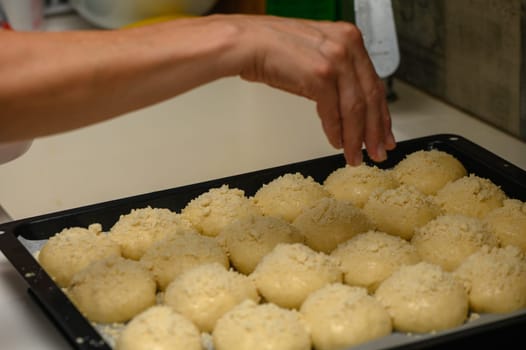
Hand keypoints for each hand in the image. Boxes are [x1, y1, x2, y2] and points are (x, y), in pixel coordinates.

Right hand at [224, 15, 395, 164]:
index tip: (384, 133)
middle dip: (375, 131)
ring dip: (356, 138)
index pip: (374, 83)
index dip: (381, 114)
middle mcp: (348, 46)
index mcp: (350, 39)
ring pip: (356, 108)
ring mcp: (335, 60)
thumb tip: (347, 108)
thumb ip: (337, 76)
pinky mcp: (319, 75)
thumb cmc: (274, 49)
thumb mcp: (316, 56)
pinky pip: (334, 112)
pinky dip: (337, 132)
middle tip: (378, 152)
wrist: (247, 43)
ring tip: (355, 156)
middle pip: (371, 97)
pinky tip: (337, 143)